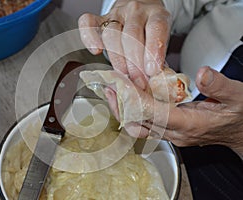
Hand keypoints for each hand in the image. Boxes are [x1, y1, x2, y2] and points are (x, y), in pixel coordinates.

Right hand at [78, 0, 170, 88]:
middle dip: (134, 63)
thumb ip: (157, 59)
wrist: (141, 13)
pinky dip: (89, 38)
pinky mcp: (100, 19)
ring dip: (118, 59)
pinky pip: (88, 24)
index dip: (154, 50)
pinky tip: (96, 51)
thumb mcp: (161, 43)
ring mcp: (117, 14)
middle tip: (138, 81)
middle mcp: (136, 11)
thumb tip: (153, 81)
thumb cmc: (151, 33)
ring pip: (112, 34)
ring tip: (124, 75)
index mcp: (156, 14)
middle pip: (131, 35)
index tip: (152, 70)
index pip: (156, 28)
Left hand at [109, 66, 242, 156]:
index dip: (134, 97)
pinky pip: (144, 124)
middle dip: (120, 104)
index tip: (120, 82)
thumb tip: (202, 73)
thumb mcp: (238, 97)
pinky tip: (128, 97)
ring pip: (138, 126)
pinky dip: (133, 111)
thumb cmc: (240, 116)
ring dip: (122, 109)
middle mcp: (175, 133)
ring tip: (112, 91)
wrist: (241, 132)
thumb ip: (219, 86)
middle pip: (138, 123)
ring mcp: (171, 134)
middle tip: (108, 85)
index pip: (152, 112)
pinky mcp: (169, 131)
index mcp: (189, 124)